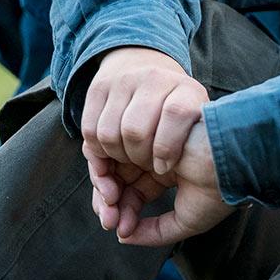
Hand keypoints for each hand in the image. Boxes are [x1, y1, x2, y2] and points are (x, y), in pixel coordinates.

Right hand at [81, 47, 207, 177]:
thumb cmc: (173, 120)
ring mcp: (124, 82)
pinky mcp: (98, 88)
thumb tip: (156, 208)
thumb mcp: (191, 134)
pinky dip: (95, 154)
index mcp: (187, 92)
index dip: (168, 147)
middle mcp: (155, 80)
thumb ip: (185, 159)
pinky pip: (89, 131)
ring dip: (112, 163)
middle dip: (135, 163)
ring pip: (107, 134)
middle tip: (141, 173)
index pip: (177, 113)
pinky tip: (107, 163)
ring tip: (123, 172)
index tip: (164, 169)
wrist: (145, 70)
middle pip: (135, 131)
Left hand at [86, 122, 231, 246]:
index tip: (116, 228)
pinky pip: (113, 147)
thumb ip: (155, 232)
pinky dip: (108, 170)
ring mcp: (146, 141)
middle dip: (109, 202)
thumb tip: (122, 237)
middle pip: (118, 179)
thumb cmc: (217, 192)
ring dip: (106, 189)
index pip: (131, 193)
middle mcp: (152, 156)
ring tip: (111, 209)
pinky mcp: (141, 129)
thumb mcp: (185, 221)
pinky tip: (114, 191)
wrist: (231, 161)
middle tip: (109, 220)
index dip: (120, 211)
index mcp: (164, 173)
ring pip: (113, 164)